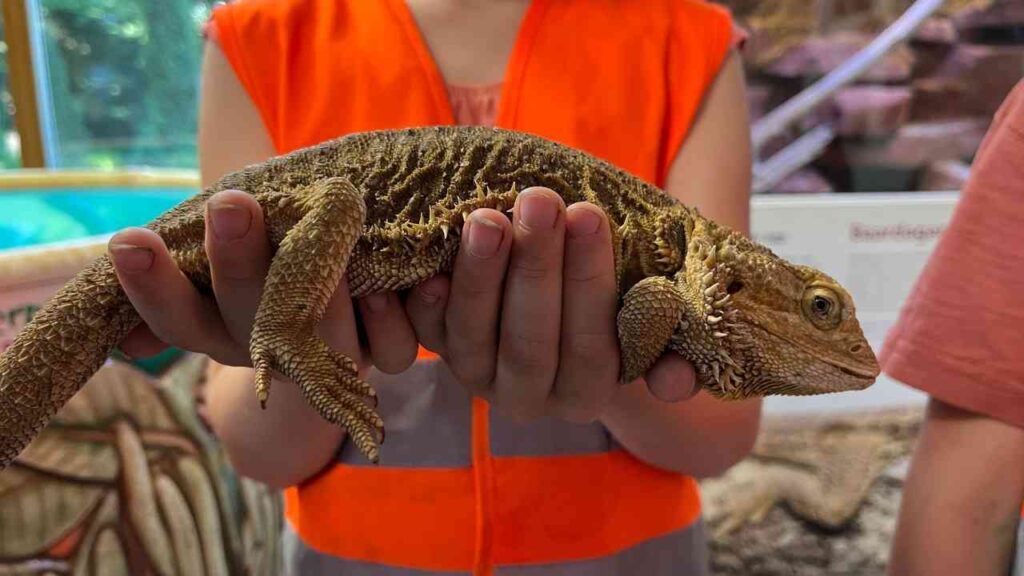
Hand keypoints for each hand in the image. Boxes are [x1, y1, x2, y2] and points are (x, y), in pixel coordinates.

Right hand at [110, 189, 419, 375]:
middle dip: (237, 259)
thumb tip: (124, 248)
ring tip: (325, 227)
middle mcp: (267, 348)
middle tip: (232, 203)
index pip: (175, 314)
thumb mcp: (234, 246)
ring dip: (325, 289)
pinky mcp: (381, 352)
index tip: (130, 239)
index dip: (152, 285)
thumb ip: (194, 247)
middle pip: (246, 317)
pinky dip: (391, 318)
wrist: (350, 295)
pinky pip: (390, 350)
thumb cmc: (274, 253)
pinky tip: (399, 286)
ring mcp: (325, 354)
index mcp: (215, 324)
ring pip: (321, 339)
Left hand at [404, 187, 698, 423]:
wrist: (561, 298)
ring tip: (487, 218)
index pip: (591, 346)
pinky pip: (423, 336)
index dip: (589, 281)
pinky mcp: (438, 351)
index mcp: (587, 393)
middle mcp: (530, 397)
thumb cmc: (614, 297)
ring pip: (473, 338)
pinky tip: (428, 269)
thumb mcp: (648, 315)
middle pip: (529, 342)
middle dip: (535, 268)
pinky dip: (424, 305)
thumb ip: (667, 340)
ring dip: (480, 276)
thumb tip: (678, 382)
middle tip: (540, 200)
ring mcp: (478, 376)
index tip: (589, 213)